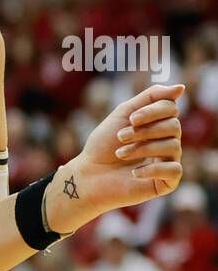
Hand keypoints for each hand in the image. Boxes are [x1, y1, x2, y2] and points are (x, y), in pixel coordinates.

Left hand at [45, 83, 182, 234]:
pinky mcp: (167, 182)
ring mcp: (168, 162)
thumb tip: (181, 87)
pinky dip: (152, 169)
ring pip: (173, 146)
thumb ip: (150, 97)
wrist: (88, 174)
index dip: (153, 111)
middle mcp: (167, 141)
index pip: (171, 108)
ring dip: (142, 148)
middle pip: (174, 126)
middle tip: (120, 137)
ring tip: (120, 154)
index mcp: (158, 124)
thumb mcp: (124, 114)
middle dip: (145, 130)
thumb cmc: (103, 144)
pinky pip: (175, 170)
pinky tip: (134, 173)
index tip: (131, 118)